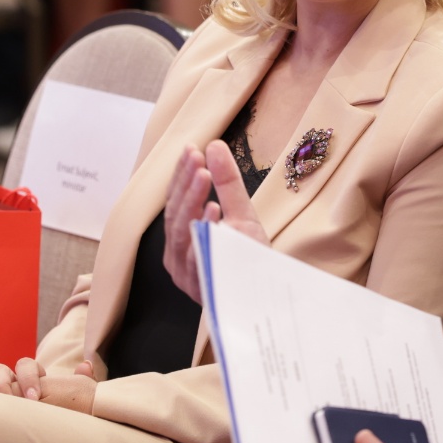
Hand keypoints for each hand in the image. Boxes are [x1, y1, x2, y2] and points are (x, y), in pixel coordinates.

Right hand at [0, 357, 98, 413]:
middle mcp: (11, 387)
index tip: (35, 397)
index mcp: (32, 378)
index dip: (28, 377)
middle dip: (1, 384)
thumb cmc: (67, 418)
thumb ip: (82, 382)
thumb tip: (85, 365)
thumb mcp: (77, 401)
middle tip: (11, 404)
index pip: (24, 366)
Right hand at [161, 141, 267, 300]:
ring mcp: (186, 274)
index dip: (180, 175)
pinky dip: (204, 231)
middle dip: (185, 184)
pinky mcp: (201, 286)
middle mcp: (176, 256)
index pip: (174, 200)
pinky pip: (198, 256)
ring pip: (182, 232)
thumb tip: (213, 145)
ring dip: (191, 201)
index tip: (191, 148)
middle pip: (174, 214)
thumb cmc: (249, 257)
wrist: (267, 297)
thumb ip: (227, 182)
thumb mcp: (241, 213)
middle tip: (197, 157)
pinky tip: (213, 210)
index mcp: (180, 238)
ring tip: (203, 175)